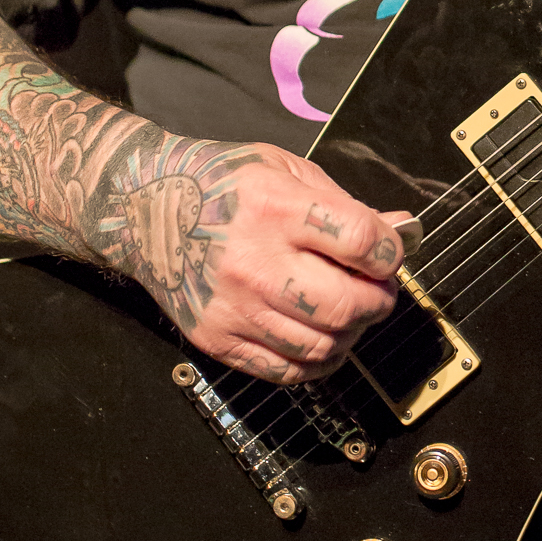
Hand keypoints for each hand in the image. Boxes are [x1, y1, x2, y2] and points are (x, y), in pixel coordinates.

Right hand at [110, 137, 414, 383]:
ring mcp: (234, 307)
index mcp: (275, 209)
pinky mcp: (218, 339)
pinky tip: (319, 338)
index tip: (389, 254)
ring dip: (351, 334)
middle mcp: (254, 262)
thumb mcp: (283, 169)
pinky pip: (285, 371)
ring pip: (322, 346)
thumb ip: (345, 205)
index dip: (391, 253)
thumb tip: (399, 234)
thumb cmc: (216, 184)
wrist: (142, 209)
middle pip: (347, 305)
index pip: (361, 243)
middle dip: (379, 301)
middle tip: (376, 290)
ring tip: (347, 313)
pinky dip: (316, 362)